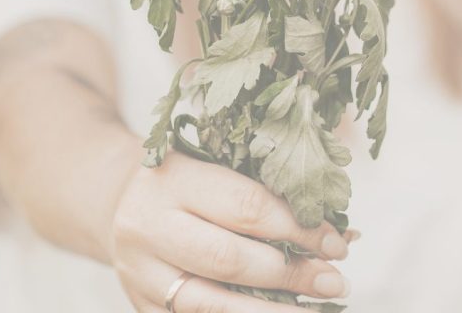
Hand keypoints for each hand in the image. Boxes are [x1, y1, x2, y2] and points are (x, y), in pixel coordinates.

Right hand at [108, 150, 350, 311]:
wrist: (122, 200)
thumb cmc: (187, 178)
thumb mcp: (214, 163)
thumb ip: (264, 187)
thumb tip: (338, 228)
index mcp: (173, 176)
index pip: (244, 205)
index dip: (296, 227)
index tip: (335, 241)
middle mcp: (148, 224)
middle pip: (228, 258)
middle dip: (290, 273)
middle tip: (334, 280)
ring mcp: (140, 272)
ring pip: (212, 304)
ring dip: (272, 312)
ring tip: (315, 311)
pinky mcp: (142, 306)